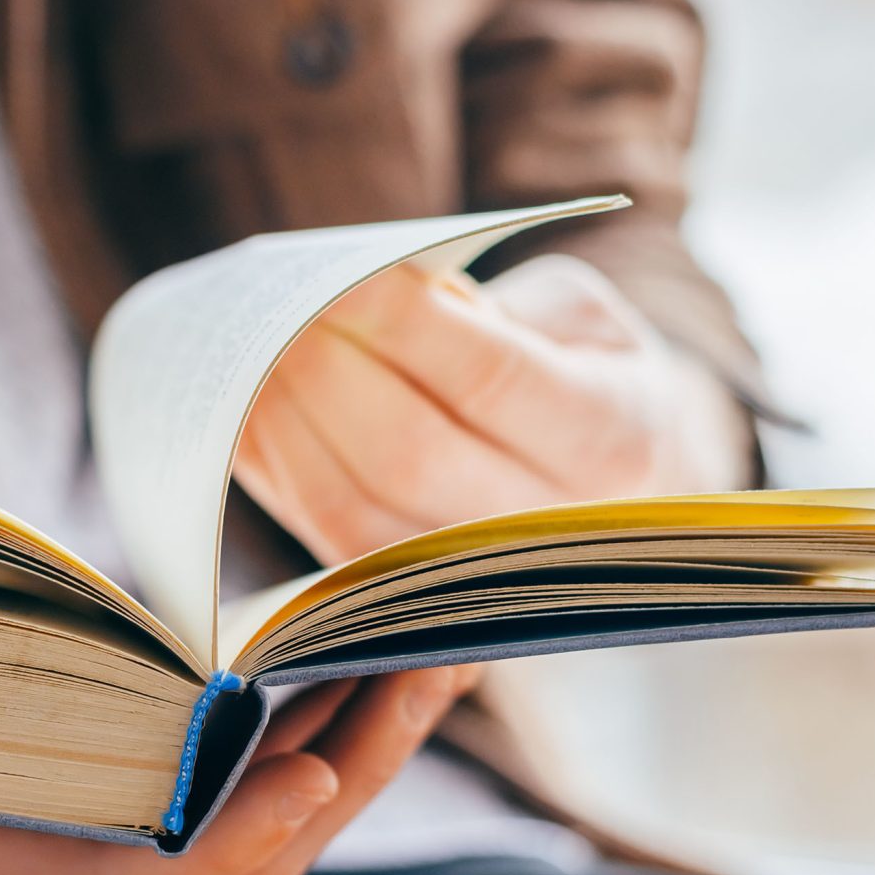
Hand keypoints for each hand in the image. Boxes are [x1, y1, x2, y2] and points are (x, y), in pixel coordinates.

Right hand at [0, 667, 474, 874]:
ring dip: (339, 752)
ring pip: (236, 836)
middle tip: (420, 666)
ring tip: (428, 643)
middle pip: (205, 863)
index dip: (190, 847)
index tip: (286, 776)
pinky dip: (297, 738)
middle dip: (320, 785)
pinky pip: (219, 796)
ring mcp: (57, 851)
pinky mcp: (78, 813)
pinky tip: (353, 660)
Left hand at [236, 253, 753, 564]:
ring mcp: (481, 579)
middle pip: (409, 457)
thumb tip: (373, 298)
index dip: (406, 325)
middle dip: (329, 375)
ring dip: (285, 427)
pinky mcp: (413, 599)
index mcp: (618, 436)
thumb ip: (493, 309)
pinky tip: (247, 411)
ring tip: (250, 351)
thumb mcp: (576, 318)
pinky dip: (277, 472)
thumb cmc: (590, 374)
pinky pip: (325, 540)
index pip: (493, 378)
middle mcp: (557, 526)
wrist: (627, 485)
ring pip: (354, 512)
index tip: (341, 276)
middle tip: (277, 309)